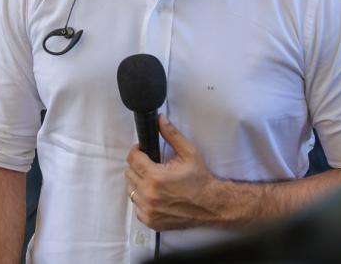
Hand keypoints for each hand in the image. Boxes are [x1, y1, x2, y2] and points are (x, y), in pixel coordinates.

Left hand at [124, 115, 223, 230]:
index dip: (136, 150)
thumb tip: (160, 120)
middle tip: (150, 164)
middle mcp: (149, 195)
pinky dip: (142, 199)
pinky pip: (136, 206)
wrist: (211, 205)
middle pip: (129, 173)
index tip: (143, 150)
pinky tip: (154, 194)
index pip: (132, 159)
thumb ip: (172, 135)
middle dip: (137, 165)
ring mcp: (149, 210)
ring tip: (153, 179)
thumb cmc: (200, 179)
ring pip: (131, 190)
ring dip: (138, 182)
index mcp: (156, 177)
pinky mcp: (151, 221)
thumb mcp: (189, 153)